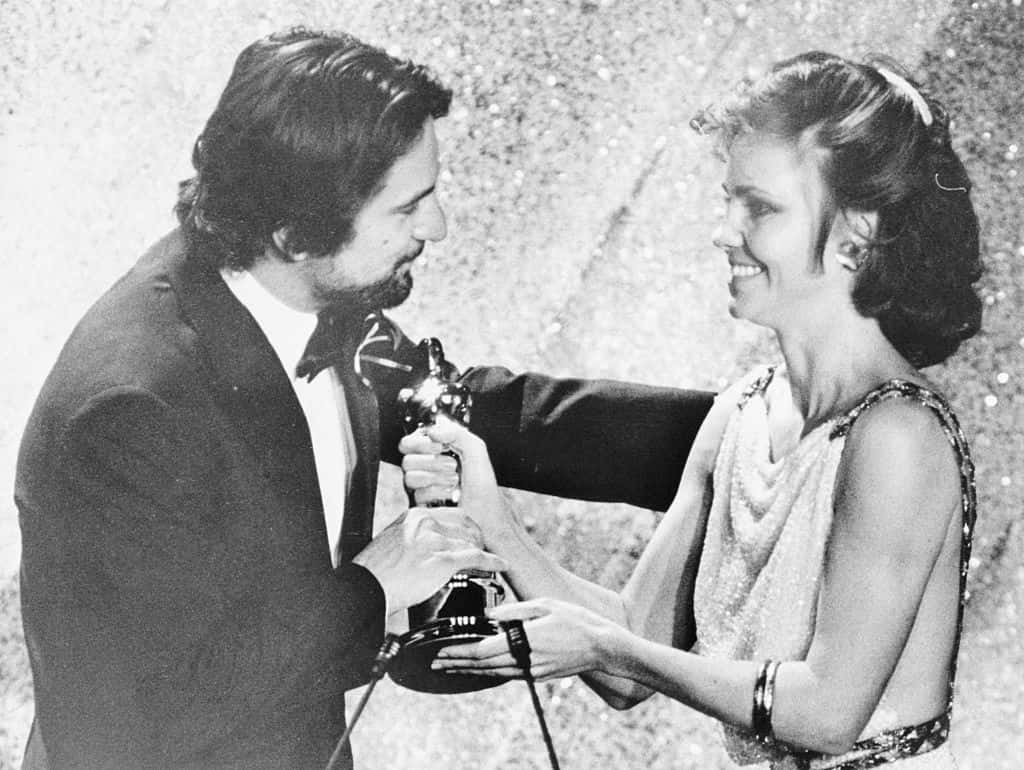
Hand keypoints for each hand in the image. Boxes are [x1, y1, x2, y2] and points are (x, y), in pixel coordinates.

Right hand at [352, 507, 505, 611]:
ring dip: (483, 552)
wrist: (367, 588)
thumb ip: (412, 536)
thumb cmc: (375, 572)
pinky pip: (476, 557)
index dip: (467, 527)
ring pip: (471, 542)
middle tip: (482, 549)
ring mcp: (436, 541)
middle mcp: (427, 524)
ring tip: (489, 561)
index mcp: (414, 516)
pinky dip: (492, 561)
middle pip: (466, 526)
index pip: (452, 514)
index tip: (471, 535)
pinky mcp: (443, 561)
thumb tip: (426, 544)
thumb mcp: (392, 541)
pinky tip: (500, 565)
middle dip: (477, 538)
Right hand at [400, 417, 507, 540]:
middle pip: (407, 459)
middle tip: (453, 466)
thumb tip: (432, 431)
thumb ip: (456, 432)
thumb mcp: (475, 450)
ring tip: (454, 482)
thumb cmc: (483, 485)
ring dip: (436, 477)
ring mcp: (422, 488)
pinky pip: (417, 494)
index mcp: (435, 453)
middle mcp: (425, 469)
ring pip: (409, 477)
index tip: (440, 446)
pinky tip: (450, 495)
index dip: (420, 443)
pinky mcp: (421, 505)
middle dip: (432, 462)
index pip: (409, 443)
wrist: (486, 515)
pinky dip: (437, 492)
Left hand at [430, 598, 623, 680]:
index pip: (484, 650)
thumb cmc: (576, 621)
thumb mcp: (546, 605)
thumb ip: (516, 611)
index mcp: (525, 640)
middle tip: (437, 663)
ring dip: (471, 671)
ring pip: (495, 673)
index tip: (442, 653)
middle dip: (459, 664)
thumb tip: (490, 615)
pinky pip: (510, 675)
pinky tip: (482, 670)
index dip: (461, 653)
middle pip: (484, 666)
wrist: (603, 647)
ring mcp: (533, 671)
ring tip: (452, 668)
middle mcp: (526, 660)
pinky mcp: (540, 675)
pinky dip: (492, 672)